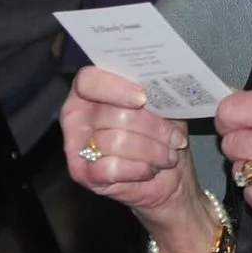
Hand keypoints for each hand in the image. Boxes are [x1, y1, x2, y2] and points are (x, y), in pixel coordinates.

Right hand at [60, 66, 194, 215]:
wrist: (165, 169)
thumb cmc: (160, 130)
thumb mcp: (161, 105)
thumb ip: (153, 91)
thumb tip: (159, 84)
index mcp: (92, 87)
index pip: (89, 80)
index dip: (115, 88)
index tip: (143, 98)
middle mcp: (77, 113)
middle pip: (115, 114)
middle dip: (154, 128)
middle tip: (176, 139)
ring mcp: (75, 144)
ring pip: (117, 141)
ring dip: (152, 151)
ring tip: (169, 155)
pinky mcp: (81, 172)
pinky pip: (111, 168)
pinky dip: (138, 169)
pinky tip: (151, 168)